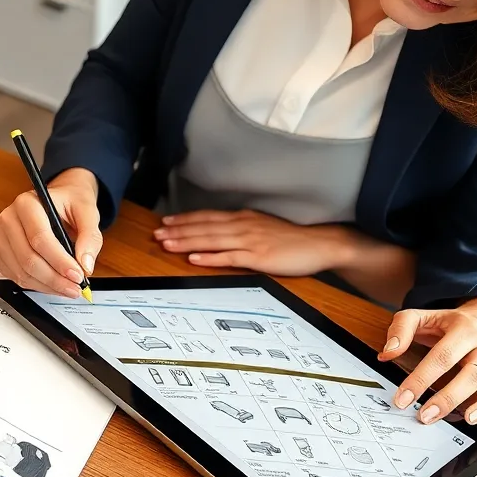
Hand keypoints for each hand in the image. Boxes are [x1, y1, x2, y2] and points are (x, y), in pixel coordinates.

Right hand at [0, 168, 101, 297]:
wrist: (59, 199)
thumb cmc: (70, 203)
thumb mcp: (88, 211)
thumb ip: (90, 237)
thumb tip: (85, 264)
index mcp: (27, 204)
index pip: (40, 238)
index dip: (59, 261)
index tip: (78, 275)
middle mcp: (9, 220)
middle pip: (28, 259)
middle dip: (55, 279)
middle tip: (76, 287)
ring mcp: (1, 238)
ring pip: (21, 272)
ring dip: (47, 286)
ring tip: (68, 288)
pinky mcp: (1, 254)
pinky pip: (16, 277)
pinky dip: (38, 286)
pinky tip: (54, 285)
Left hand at [154, 210, 351, 275]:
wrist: (320, 243)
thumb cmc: (293, 239)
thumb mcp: (264, 227)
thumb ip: (243, 229)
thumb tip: (223, 232)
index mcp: (244, 218)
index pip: (208, 217)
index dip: (185, 219)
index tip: (166, 221)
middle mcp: (243, 225)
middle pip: (204, 227)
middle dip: (178, 230)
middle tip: (157, 232)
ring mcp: (249, 241)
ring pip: (211, 240)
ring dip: (187, 242)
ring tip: (166, 243)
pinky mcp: (257, 256)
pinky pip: (228, 257)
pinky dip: (209, 257)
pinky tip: (194, 258)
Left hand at [379, 298, 476, 424]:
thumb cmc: (453, 322)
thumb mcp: (426, 316)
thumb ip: (402, 329)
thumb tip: (386, 353)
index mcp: (462, 327)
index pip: (441, 355)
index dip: (421, 378)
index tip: (402, 398)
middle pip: (465, 370)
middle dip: (443, 396)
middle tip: (421, 415)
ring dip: (460, 402)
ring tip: (439, 417)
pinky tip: (471, 418)